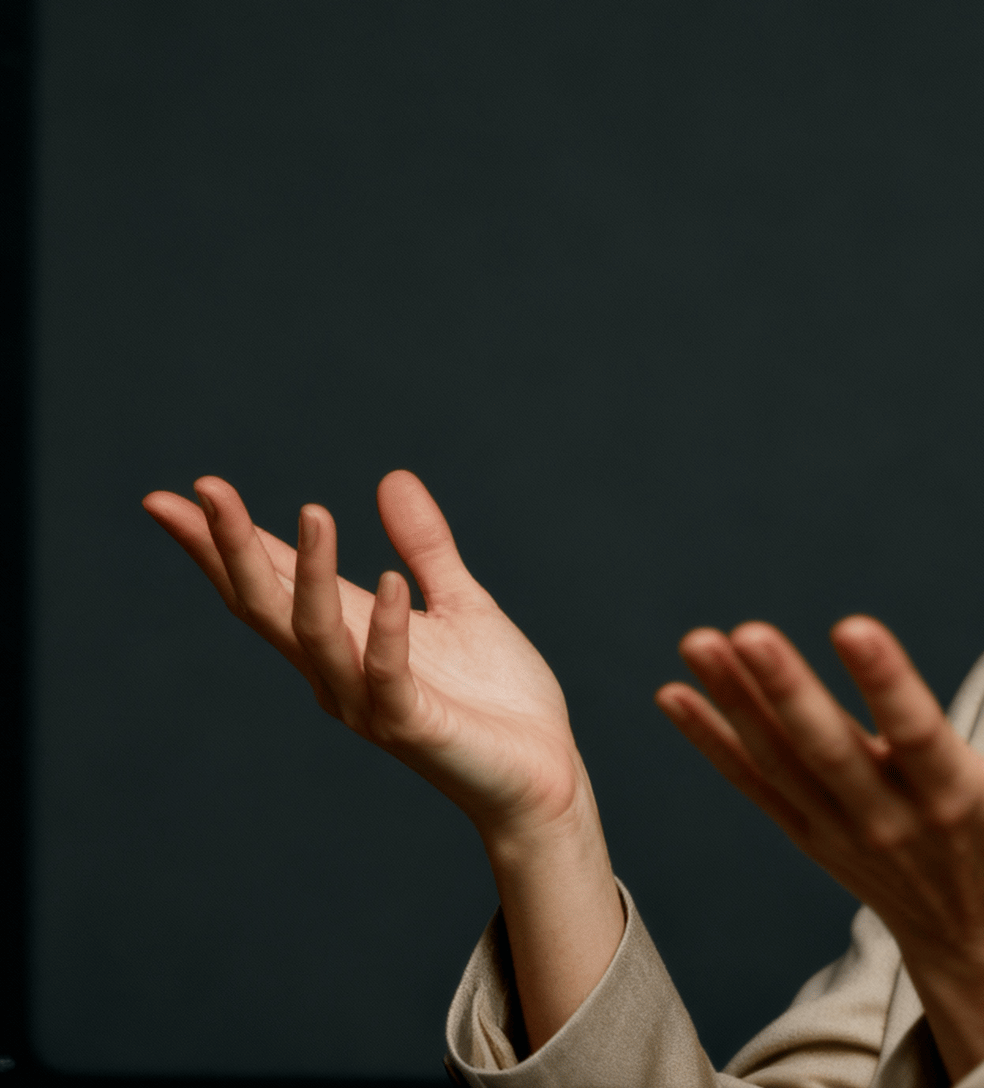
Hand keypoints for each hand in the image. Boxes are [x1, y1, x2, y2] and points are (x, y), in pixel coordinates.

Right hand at [144, 471, 623, 1049]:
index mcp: (347, 640)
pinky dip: (389, 628)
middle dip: (232, 549)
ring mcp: (370, 703)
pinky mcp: (413, 726)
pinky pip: (388, 674)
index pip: (268, 586)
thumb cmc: (495, 699)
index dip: (221, 544)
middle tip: (205, 488)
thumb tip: (393, 478)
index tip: (172, 497)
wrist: (542, 775)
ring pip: (316, 636)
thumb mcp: (460, 604)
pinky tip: (393, 579)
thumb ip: (425, 546)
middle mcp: (339, 674)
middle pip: (266, 607)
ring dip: (310, 575)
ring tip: (314, 512)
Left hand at [656, 617, 983, 1078]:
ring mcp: (838, 827)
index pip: (917, 734)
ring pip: (779, 761)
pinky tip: (674, 695)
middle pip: (829, 749)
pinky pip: (751, 784)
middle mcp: (888, 814)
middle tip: (746, 632)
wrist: (974, 938)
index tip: (854, 626)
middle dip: (785, 691)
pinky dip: (711, 742)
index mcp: (953, 797)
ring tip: (699, 643)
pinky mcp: (806, 830)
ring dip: (734, 703)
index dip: (885, 682)